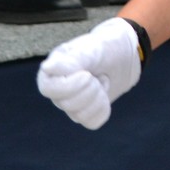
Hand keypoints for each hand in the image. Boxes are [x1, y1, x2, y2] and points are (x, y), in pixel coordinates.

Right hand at [36, 16, 142, 130]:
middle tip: (96, 74)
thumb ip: (71, 61)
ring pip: (80, 116)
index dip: (70, 85)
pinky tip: (103, 92)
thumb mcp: (91, 51)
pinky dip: (103, 108)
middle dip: (91, 89)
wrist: (123, 56)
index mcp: (52, 70)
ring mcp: (69, 103)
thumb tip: (46, 68)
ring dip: (98, 97)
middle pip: (67, 104)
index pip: (48, 89)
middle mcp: (56, 89)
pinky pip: (92, 122)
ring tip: (100, 80)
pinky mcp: (83, 113)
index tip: (87, 73)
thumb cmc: (104, 48)